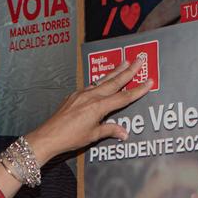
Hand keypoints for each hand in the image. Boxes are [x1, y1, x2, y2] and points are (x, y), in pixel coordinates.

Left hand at [22, 60, 152, 164]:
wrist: (48, 136)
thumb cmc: (70, 137)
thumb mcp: (93, 135)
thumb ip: (110, 130)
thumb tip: (124, 133)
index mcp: (98, 107)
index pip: (123, 97)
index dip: (138, 90)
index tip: (149, 81)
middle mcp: (91, 96)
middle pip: (114, 82)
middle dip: (129, 71)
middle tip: (139, 60)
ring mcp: (82, 94)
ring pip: (102, 80)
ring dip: (115, 71)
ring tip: (125, 62)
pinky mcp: (74, 95)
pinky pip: (91, 85)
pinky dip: (101, 80)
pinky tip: (104, 78)